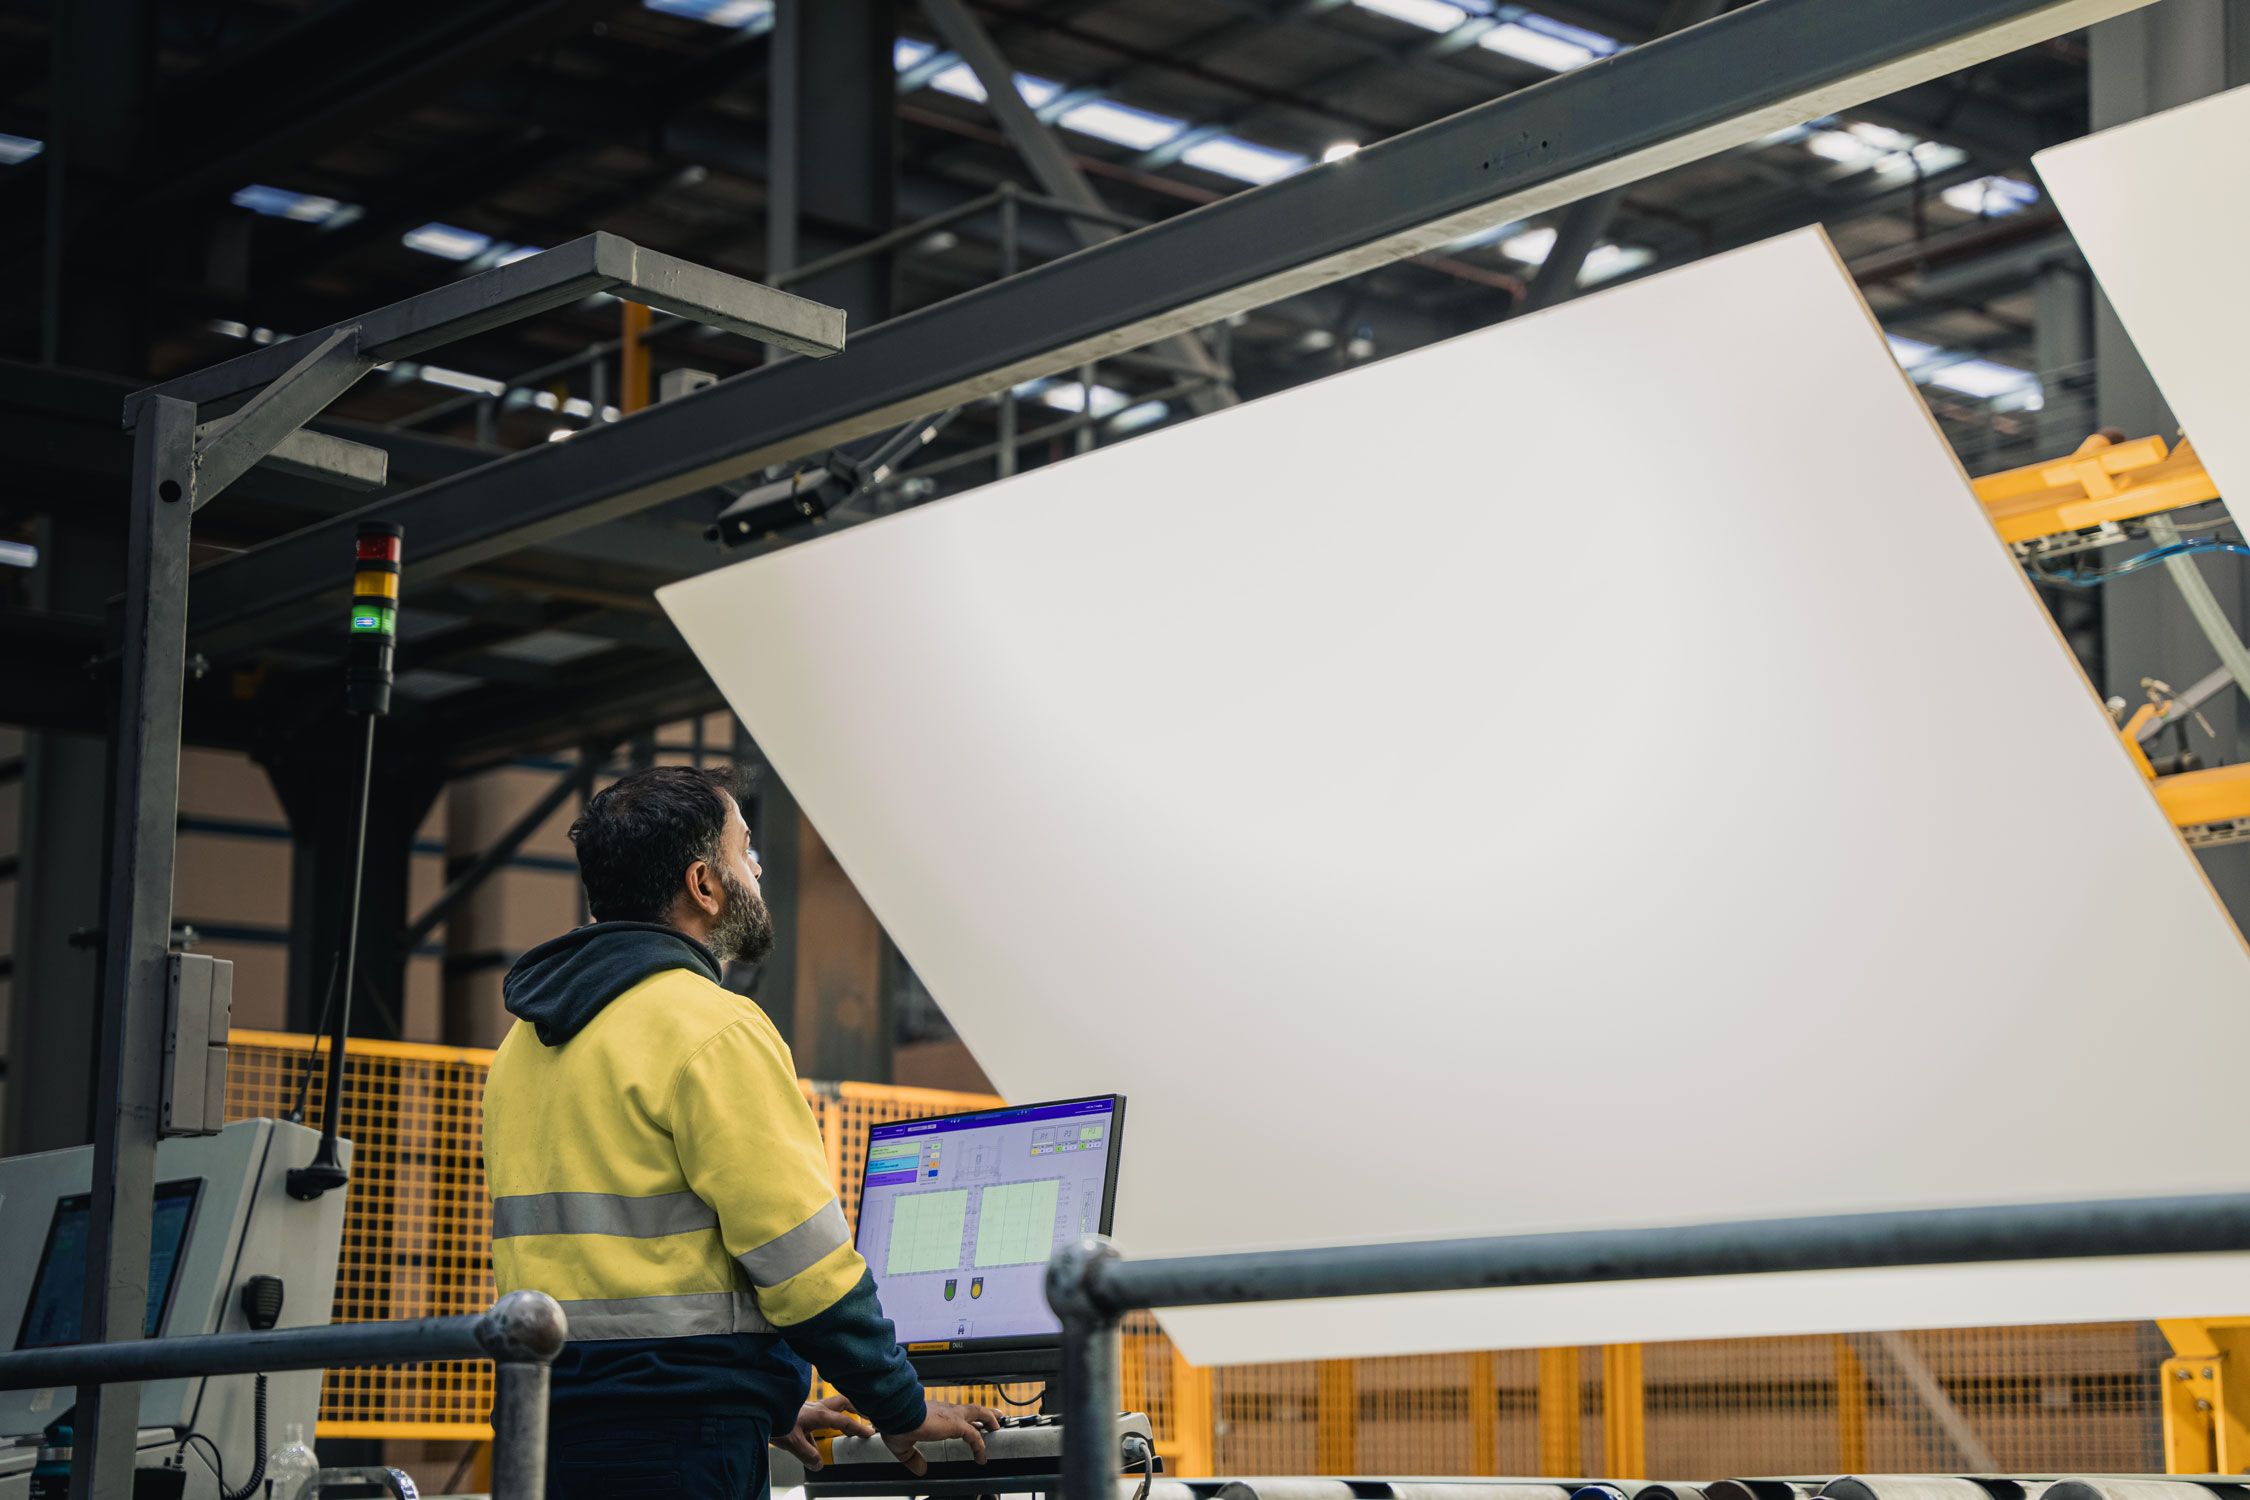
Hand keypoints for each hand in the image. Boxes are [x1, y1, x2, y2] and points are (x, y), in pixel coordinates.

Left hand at [777, 1394, 874, 1469]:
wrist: (759, 1406)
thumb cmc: (774, 1418)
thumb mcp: (792, 1442)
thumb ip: (808, 1454)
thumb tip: (818, 1465)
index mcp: (819, 1414)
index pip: (845, 1421)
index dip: (859, 1427)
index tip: (870, 1432)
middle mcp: (816, 1408)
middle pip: (842, 1403)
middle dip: (856, 1408)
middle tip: (865, 1416)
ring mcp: (808, 1408)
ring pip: (830, 1408)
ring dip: (840, 1415)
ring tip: (844, 1428)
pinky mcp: (799, 1411)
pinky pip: (817, 1416)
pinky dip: (822, 1424)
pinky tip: (815, 1439)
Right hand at [881, 1401, 1001, 1474]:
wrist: (897, 1413)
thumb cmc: (897, 1423)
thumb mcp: (903, 1446)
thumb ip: (913, 1458)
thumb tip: (921, 1469)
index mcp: (934, 1412)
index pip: (953, 1414)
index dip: (962, 1420)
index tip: (967, 1425)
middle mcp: (945, 1410)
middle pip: (970, 1409)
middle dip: (983, 1413)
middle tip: (993, 1418)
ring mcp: (952, 1415)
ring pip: (978, 1413)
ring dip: (989, 1420)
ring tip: (997, 1428)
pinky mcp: (956, 1424)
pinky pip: (974, 1435)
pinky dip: (980, 1446)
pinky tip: (982, 1457)